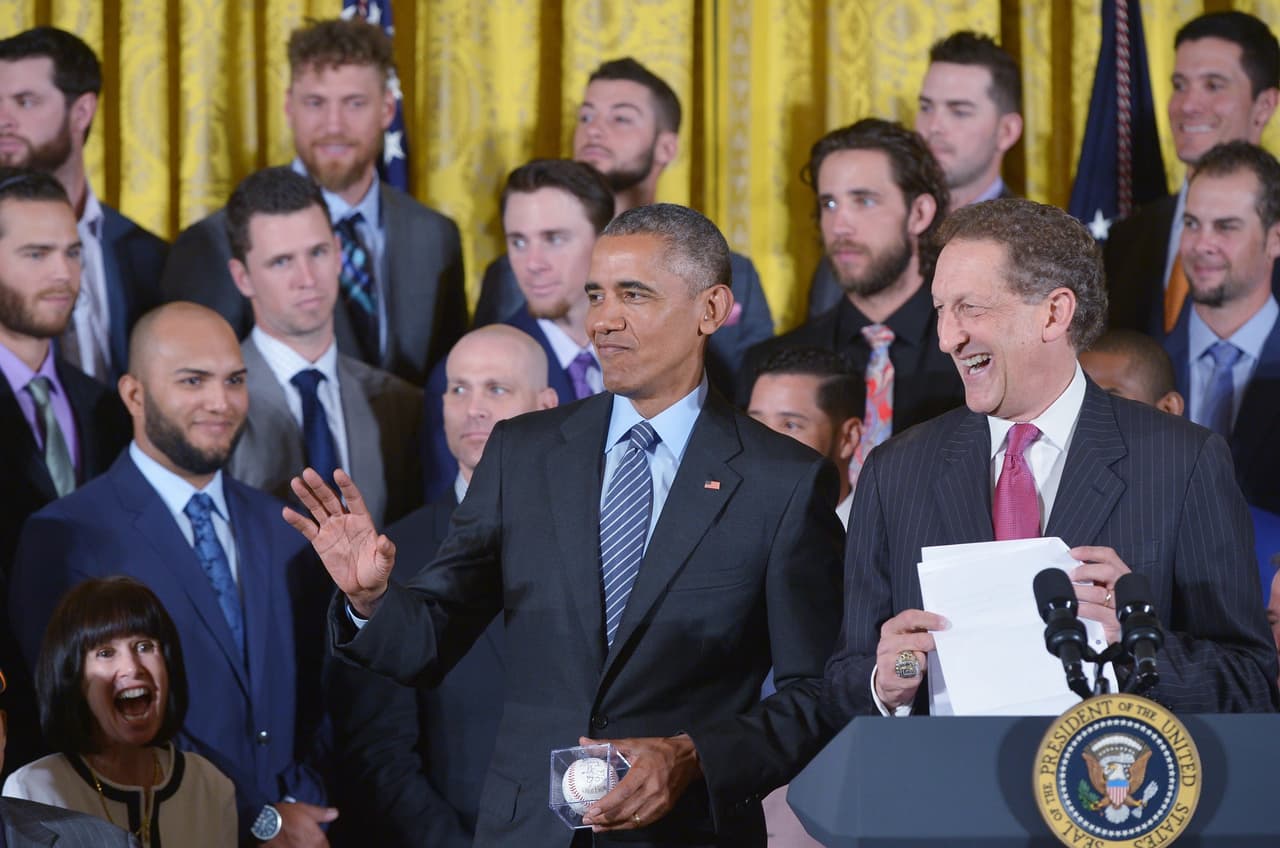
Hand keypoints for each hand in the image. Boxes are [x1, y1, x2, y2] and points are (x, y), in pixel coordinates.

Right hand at [264, 801, 336, 846]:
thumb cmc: (284, 815)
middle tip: (303, 841)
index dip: (321, 845)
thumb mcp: (305, 809)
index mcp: (316, 839)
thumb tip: (335, 814)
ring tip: (295, 843)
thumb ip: (322, 814)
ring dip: (302, 847)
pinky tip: (288, 846)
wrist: (263, 823)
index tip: (316, 842)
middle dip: (311, 845)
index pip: (325, 847)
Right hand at [282, 468, 395, 617]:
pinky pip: (307, 528)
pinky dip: (297, 520)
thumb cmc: (376, 571)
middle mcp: (345, 520)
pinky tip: (287, 512)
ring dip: (306, 496)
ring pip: (317, 508)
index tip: (338, 473)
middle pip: (330, 499)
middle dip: (320, 486)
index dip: (346, 486)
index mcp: (362, 521)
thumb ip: (386, 551)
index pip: (353, 499)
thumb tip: (384, 540)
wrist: (363, 586)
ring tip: (295, 482)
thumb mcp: (385, 562)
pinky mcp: (320, 541)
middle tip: (308, 472)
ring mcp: (331, 529)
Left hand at [577, 734, 701, 830]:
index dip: (605, 805)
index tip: (591, 811)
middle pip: (626, 810)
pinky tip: (616, 825)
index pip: (622, 793)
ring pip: (634, 820)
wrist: (689, 757)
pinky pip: (643, 822)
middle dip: (604, 819)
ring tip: (597, 827)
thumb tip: (583, 742)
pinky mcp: (665, 808)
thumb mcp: (633, 743)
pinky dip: (628, 826)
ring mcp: (660, 801)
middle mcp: (653, 789)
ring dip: (614, 826)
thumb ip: (607, 745)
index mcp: (644, 771)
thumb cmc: (659, 749)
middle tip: (588, 820)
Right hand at [873, 609, 947, 711]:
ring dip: (924, 664)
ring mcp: (886, 661)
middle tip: (944, 645)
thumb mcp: (905, 638)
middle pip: (918, 640)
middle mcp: (887, 643)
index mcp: (891, 628)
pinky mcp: (889, 678)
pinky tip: (912, 676)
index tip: (946, 624)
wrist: (884, 680)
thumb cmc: (901, 655)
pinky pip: (915, 677)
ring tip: (918, 665)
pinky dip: (917, 677)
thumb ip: (919, 631)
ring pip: (918, 660)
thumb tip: (942, 628)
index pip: (910, 618)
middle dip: (934, 643)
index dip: (930, 620)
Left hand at [1070, 545, 1131, 643]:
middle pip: (1107, 571)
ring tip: (1069, 594)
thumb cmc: (1112, 612)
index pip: (1109, 557)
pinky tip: (1075, 608)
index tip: (1073, 553)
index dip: (1090, 552)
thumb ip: (1093, 579)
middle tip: (1070, 576)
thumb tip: (1070, 570)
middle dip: (1084, 571)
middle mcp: (1124, 588)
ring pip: (1099, 592)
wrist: (1124, 638)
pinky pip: (1096, 611)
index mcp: (1121, 577)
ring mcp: (1122, 605)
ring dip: (1078, 591)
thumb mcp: (1104, 590)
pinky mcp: (1116, 621)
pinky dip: (1082, 608)